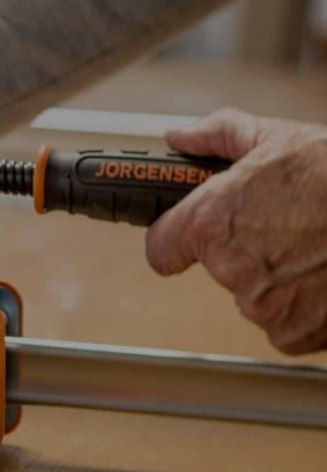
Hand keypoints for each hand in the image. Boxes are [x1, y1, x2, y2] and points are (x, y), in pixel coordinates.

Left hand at [145, 109, 326, 354]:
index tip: (183, 240)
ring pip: (255, 294)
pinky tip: (324, 275)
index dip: (174, 240)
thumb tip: (180, 137)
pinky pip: (284, 321)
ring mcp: (261, 306)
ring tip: (315, 247)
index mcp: (214, 221)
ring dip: (278, 278)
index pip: (161, 247)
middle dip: (246, 249)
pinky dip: (304, 305)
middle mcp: (230, 268)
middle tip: (287, 226)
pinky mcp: (290, 334)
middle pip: (218, 268)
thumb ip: (218, 136)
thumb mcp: (280, 138)